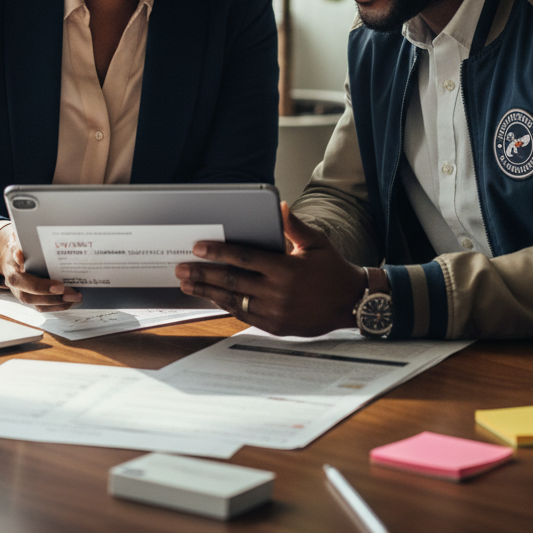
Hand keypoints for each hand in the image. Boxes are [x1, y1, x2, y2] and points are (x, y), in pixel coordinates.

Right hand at [0, 225, 82, 310]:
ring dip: (58, 303)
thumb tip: (19, 252)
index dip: (41, 286)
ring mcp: (23, 294)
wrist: (10, 257)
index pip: (22, 281)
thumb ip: (17, 245)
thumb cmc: (17, 247)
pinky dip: (57, 306)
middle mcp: (16, 287)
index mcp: (12, 272)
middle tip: (71, 293)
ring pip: (38, 305)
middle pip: (30, 297)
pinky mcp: (31, 299)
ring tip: (76, 298)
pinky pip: (42, 307)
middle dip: (52, 297)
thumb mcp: (15, 242)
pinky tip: (71, 301)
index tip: (60, 286)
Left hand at [174, 203, 368, 336]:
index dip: (218, 252)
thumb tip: (278, 205)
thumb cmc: (333, 269)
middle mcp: (278, 292)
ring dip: (207, 292)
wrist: (352, 303)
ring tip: (187, 284)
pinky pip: (243, 315)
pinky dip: (225, 305)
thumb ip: (293, 226)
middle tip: (181, 267)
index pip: (244, 258)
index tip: (197, 247)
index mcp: (286, 268)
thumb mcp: (317, 243)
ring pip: (233, 300)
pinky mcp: (275, 326)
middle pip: (232, 280)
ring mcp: (275, 312)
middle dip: (203, 273)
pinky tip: (210, 297)